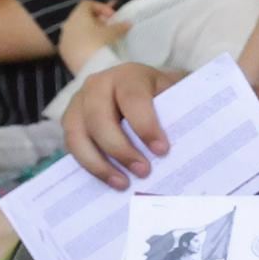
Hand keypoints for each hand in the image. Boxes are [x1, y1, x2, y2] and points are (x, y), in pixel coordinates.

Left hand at [58, 0, 122, 71]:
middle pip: (81, 17)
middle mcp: (68, 24)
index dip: (101, 7)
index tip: (112, 17)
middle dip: (96, 21)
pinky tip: (92, 51)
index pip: (88, 4)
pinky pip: (73, 43)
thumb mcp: (113, 32)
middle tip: (109, 29)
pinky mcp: (63, 51)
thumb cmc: (100, 43)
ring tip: (102, 41)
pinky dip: (82, 43)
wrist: (89, 67)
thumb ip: (120, 26)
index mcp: (78, 15)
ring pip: (77, 30)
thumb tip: (127, 23)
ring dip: (89, 32)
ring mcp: (64, 38)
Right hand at [65, 61, 176, 181]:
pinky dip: (90, 165)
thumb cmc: (159, 94)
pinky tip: (110, 179)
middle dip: (121, 149)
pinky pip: (72, 145)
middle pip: (99, 119)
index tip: (162, 150)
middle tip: (144, 172)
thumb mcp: (173, 94)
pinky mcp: (70, 120)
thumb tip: (188, 143)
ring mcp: (79, 102)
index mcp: (128, 76)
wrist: (136, 86)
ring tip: (123, 183)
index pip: (133, 99)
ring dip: (99, 163)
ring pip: (78, 134)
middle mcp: (98, 85)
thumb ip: (178, 111)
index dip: (145, 125)